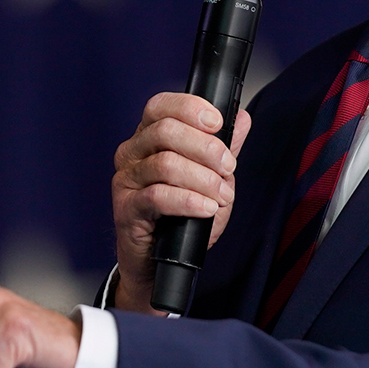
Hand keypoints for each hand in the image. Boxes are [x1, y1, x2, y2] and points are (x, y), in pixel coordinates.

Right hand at [111, 93, 251, 312]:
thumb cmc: (180, 217)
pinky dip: (188, 201)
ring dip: (203, 179)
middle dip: (206, 147)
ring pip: (165, 163)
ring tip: (221, 195)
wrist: (157, 261)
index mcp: (149, 138)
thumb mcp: (209, 178)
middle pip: (165, 131)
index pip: (161, 106)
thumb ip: (223, 149)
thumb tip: (242, 119)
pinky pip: (158, 196)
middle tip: (228, 166)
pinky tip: (206, 208)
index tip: (218, 122)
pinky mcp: (126, 208)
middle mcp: (132, 153)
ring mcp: (126, 180)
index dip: (190, 108)